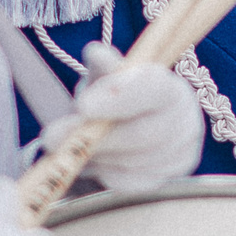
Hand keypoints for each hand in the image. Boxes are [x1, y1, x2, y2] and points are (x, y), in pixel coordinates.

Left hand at [70, 41, 202, 189]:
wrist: (133, 126)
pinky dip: (103, 172)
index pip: (154, 89)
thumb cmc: (118, 98)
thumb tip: (95, 52)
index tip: (83, 105)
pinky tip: (91, 160)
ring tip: (68, 146)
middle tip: (51, 137)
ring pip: (131, 162)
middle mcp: (184, 123)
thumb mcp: (107, 77)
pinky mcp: (163, 182)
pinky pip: (127, 183)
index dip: (120, 96)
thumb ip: (103, 68)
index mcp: (171, 88)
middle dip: (95, 136)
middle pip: (142, 133)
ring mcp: (178, 157)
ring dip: (94, 155)